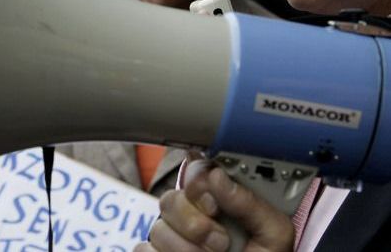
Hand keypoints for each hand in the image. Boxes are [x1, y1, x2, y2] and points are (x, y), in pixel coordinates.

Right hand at [134, 160, 293, 251]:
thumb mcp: (273, 235)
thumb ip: (252, 204)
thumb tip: (218, 176)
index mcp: (222, 202)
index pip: (195, 172)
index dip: (198, 184)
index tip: (214, 206)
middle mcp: (195, 216)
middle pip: (171, 198)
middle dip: (194, 224)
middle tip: (220, 243)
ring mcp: (174, 237)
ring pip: (157, 227)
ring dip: (184, 249)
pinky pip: (142, 248)